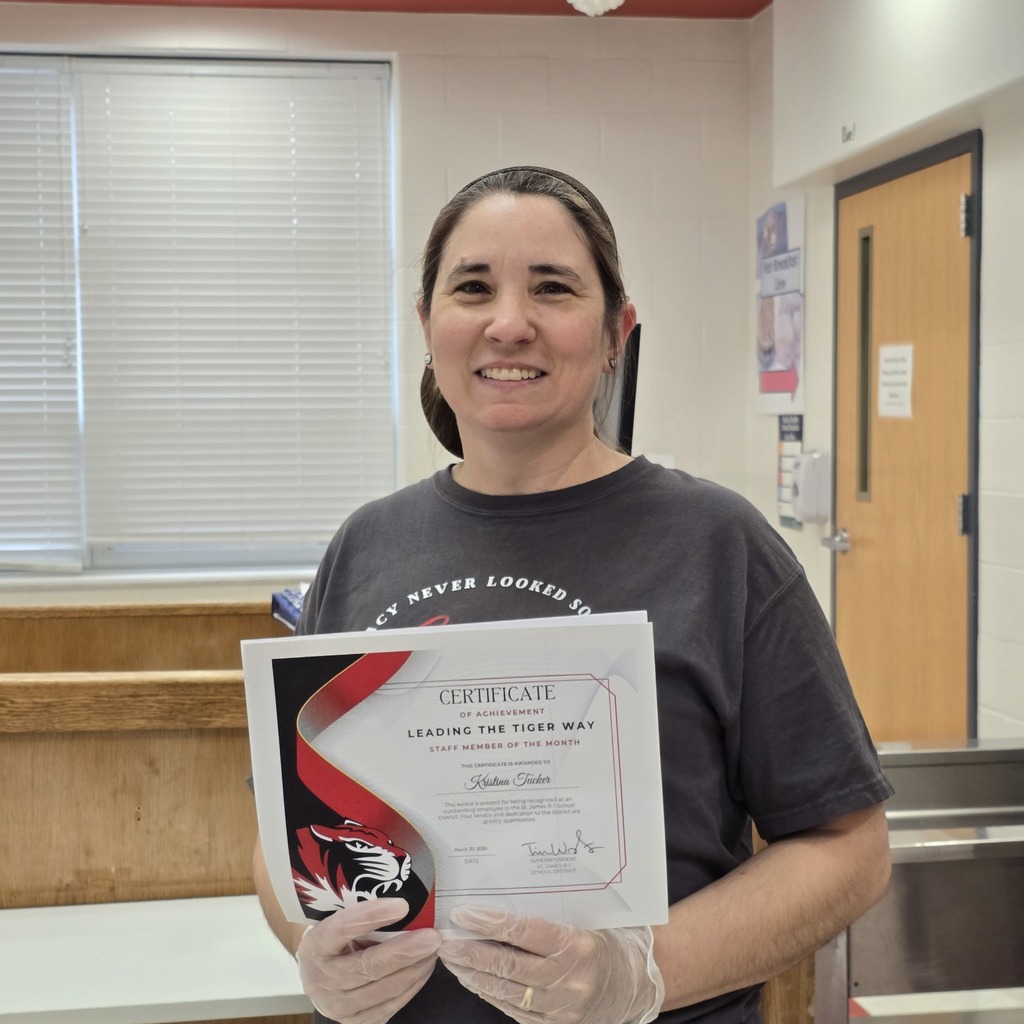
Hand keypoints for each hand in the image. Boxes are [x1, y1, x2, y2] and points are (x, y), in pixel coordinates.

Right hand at [296, 898, 441, 1023]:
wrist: (318, 974)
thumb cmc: (335, 939)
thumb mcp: (337, 921)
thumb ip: (362, 916)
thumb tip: (405, 904)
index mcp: (314, 946)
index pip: (342, 928)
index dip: (372, 916)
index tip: (403, 905)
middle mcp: (320, 980)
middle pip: (367, 967)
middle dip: (404, 950)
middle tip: (433, 936)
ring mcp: (336, 1006)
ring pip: (382, 989)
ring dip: (414, 969)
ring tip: (433, 951)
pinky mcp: (355, 1022)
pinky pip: (389, 1005)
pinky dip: (412, 986)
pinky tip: (423, 968)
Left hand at [438, 906, 663, 1023]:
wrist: (640, 985)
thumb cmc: (614, 940)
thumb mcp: (594, 916)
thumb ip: (560, 905)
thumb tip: (513, 882)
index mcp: (577, 945)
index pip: (523, 931)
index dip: (489, 922)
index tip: (463, 914)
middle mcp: (567, 979)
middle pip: (507, 964)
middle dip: (470, 952)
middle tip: (445, 939)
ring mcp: (561, 1008)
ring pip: (505, 991)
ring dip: (473, 975)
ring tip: (452, 959)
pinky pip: (515, 1010)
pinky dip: (491, 994)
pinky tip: (476, 981)